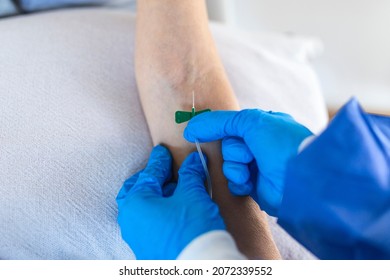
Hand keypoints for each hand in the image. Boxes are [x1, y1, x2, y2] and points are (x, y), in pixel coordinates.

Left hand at [116, 145, 224, 259]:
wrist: (197, 268)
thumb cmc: (191, 229)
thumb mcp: (192, 195)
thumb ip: (190, 175)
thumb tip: (194, 160)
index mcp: (135, 202)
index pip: (149, 174)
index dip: (159, 161)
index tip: (163, 151)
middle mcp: (130, 220)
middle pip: (137, 191)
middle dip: (150, 179)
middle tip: (163, 170)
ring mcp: (136, 237)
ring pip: (142, 208)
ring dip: (157, 196)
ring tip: (175, 190)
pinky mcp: (146, 249)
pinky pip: (148, 223)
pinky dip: (158, 212)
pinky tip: (175, 210)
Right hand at [184, 109, 312, 215]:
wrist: (300, 179)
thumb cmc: (280, 144)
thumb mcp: (250, 122)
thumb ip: (220, 122)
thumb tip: (191, 128)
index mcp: (263, 125)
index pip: (230, 125)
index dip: (215, 129)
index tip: (195, 132)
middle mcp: (260, 145)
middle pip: (228, 145)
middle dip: (234, 151)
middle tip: (248, 154)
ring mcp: (257, 166)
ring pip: (228, 164)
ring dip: (236, 167)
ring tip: (251, 170)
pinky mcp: (255, 186)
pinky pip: (234, 182)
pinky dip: (239, 182)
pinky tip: (249, 183)